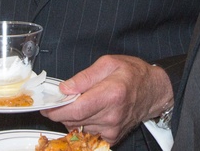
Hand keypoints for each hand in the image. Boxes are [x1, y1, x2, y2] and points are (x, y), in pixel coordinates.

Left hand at [42, 55, 171, 143]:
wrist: (153, 91)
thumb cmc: (133, 73)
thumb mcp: (108, 63)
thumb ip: (84, 77)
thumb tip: (64, 89)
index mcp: (110, 94)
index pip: (75, 109)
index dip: (56, 109)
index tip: (46, 107)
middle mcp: (111, 115)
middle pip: (73, 119)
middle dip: (63, 110)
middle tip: (62, 98)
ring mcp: (112, 128)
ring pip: (78, 126)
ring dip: (74, 116)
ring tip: (84, 101)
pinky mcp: (113, 137)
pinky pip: (88, 132)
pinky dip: (84, 123)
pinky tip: (92, 111)